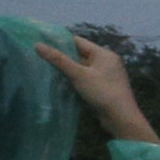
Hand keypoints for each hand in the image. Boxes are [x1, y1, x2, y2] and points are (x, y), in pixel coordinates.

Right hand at [38, 32, 152, 146]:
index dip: (60, 41)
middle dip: (63, 56)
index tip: (42, 42)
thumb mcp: (78, 74)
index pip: (78, 41)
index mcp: (104, 54)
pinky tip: (61, 81)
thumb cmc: (102, 92)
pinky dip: (75, 78)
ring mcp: (106, 75)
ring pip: (82, 67)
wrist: (122, 118)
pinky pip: (86, 78)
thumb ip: (59, 59)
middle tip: (41, 56)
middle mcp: (107, 61)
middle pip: (80, 54)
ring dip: (68, 68)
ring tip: (47, 67)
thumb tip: (38, 45)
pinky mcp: (104, 86)